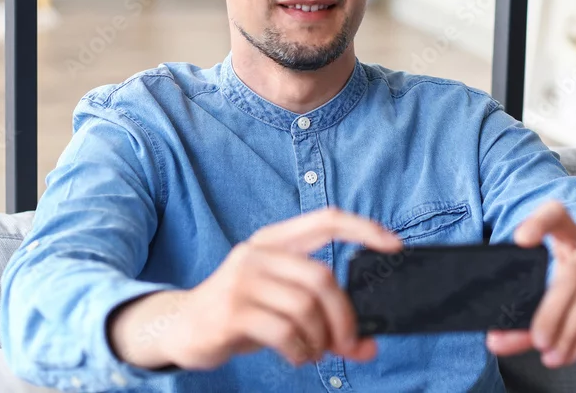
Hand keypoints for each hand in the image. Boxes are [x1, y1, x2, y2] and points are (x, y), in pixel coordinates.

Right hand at [164, 208, 401, 369]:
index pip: (326, 219)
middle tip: (348, 342)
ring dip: (322, 338)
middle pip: (322, 277)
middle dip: (344, 316)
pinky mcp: (232, 311)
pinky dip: (301, 351)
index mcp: (274, 241)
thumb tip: (368, 346)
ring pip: (305, 307)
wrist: (181, 327)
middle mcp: (257, 253)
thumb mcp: (280, 305)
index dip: (363, 228)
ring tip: (317, 351)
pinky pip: (284, 332)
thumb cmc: (241, 312)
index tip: (394, 245)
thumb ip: (323, 319)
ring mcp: (242, 280)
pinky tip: (298, 356)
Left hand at [485, 201, 575, 367]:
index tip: (520, 239)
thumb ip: (526, 325)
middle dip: (550, 311)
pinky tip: (571, 353)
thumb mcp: (558, 314)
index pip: (558, 215)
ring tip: (552, 353)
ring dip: (566, 332)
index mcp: (575, 239)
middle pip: (571, 272)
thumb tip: (496, 340)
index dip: (539, 221)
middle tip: (538, 339)